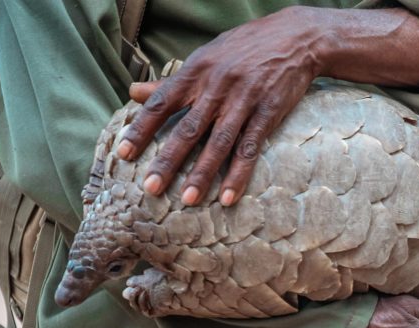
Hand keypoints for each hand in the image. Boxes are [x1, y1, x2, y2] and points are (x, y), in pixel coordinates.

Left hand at [117, 7, 325, 206]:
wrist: (295, 37)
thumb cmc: (244, 48)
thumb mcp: (205, 57)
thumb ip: (171, 82)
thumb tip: (133, 93)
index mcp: (196, 71)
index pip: (161, 103)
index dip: (141, 129)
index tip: (123, 154)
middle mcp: (217, 87)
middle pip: (188, 129)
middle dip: (168, 160)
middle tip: (151, 188)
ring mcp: (244, 101)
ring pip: (219, 143)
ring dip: (203, 173)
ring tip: (188, 199)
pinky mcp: (268, 113)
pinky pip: (250, 148)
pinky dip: (239, 174)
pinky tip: (229, 197)